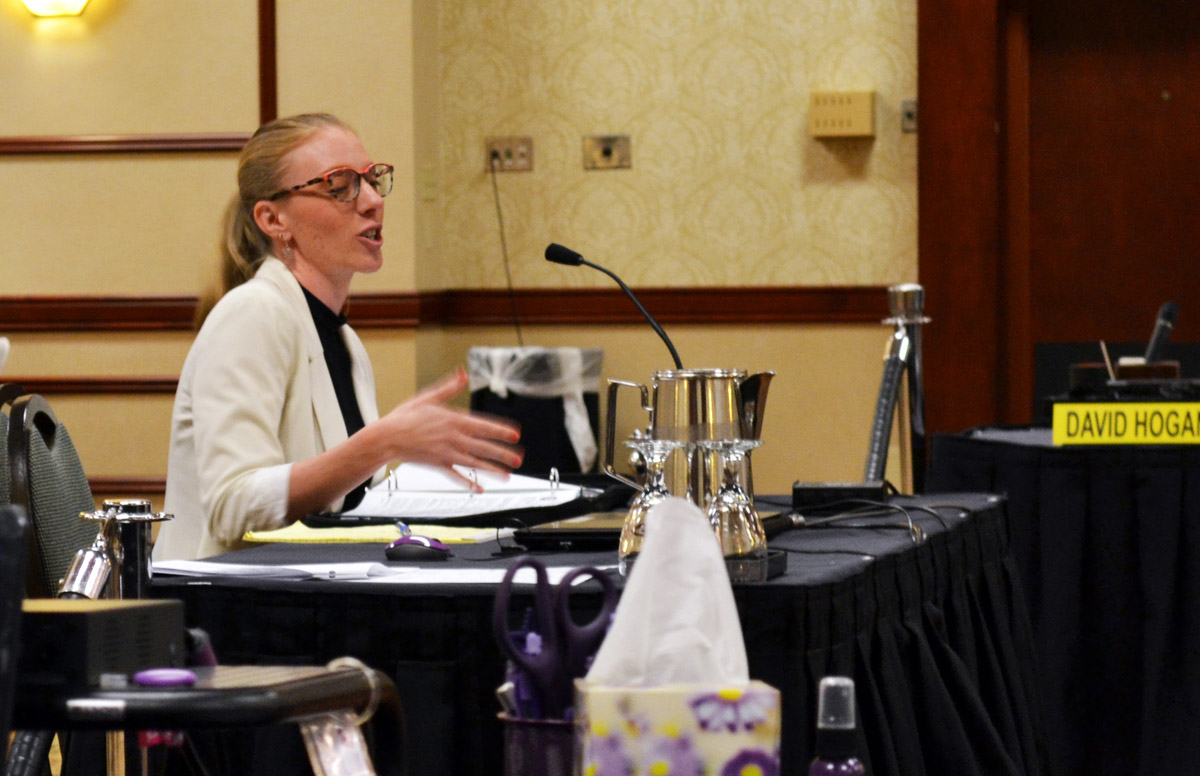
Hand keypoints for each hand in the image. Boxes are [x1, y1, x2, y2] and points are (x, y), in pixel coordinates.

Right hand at [377, 367, 522, 488]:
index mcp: (453, 420)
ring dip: (492, 470)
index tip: (515, 435)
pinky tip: (480, 490)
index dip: (500, 431)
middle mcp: (453, 438)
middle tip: (518, 459)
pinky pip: (456, 476)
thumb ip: (449, 388)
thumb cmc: (406, 416)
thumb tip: (463, 374)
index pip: (483, 426)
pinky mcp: (438, 464)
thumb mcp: (428, 397)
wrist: (387, 437)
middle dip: (502, 453)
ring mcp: (446, 453)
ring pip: (474, 463)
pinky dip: (469, 483)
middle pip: (483, 447)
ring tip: (507, 476)